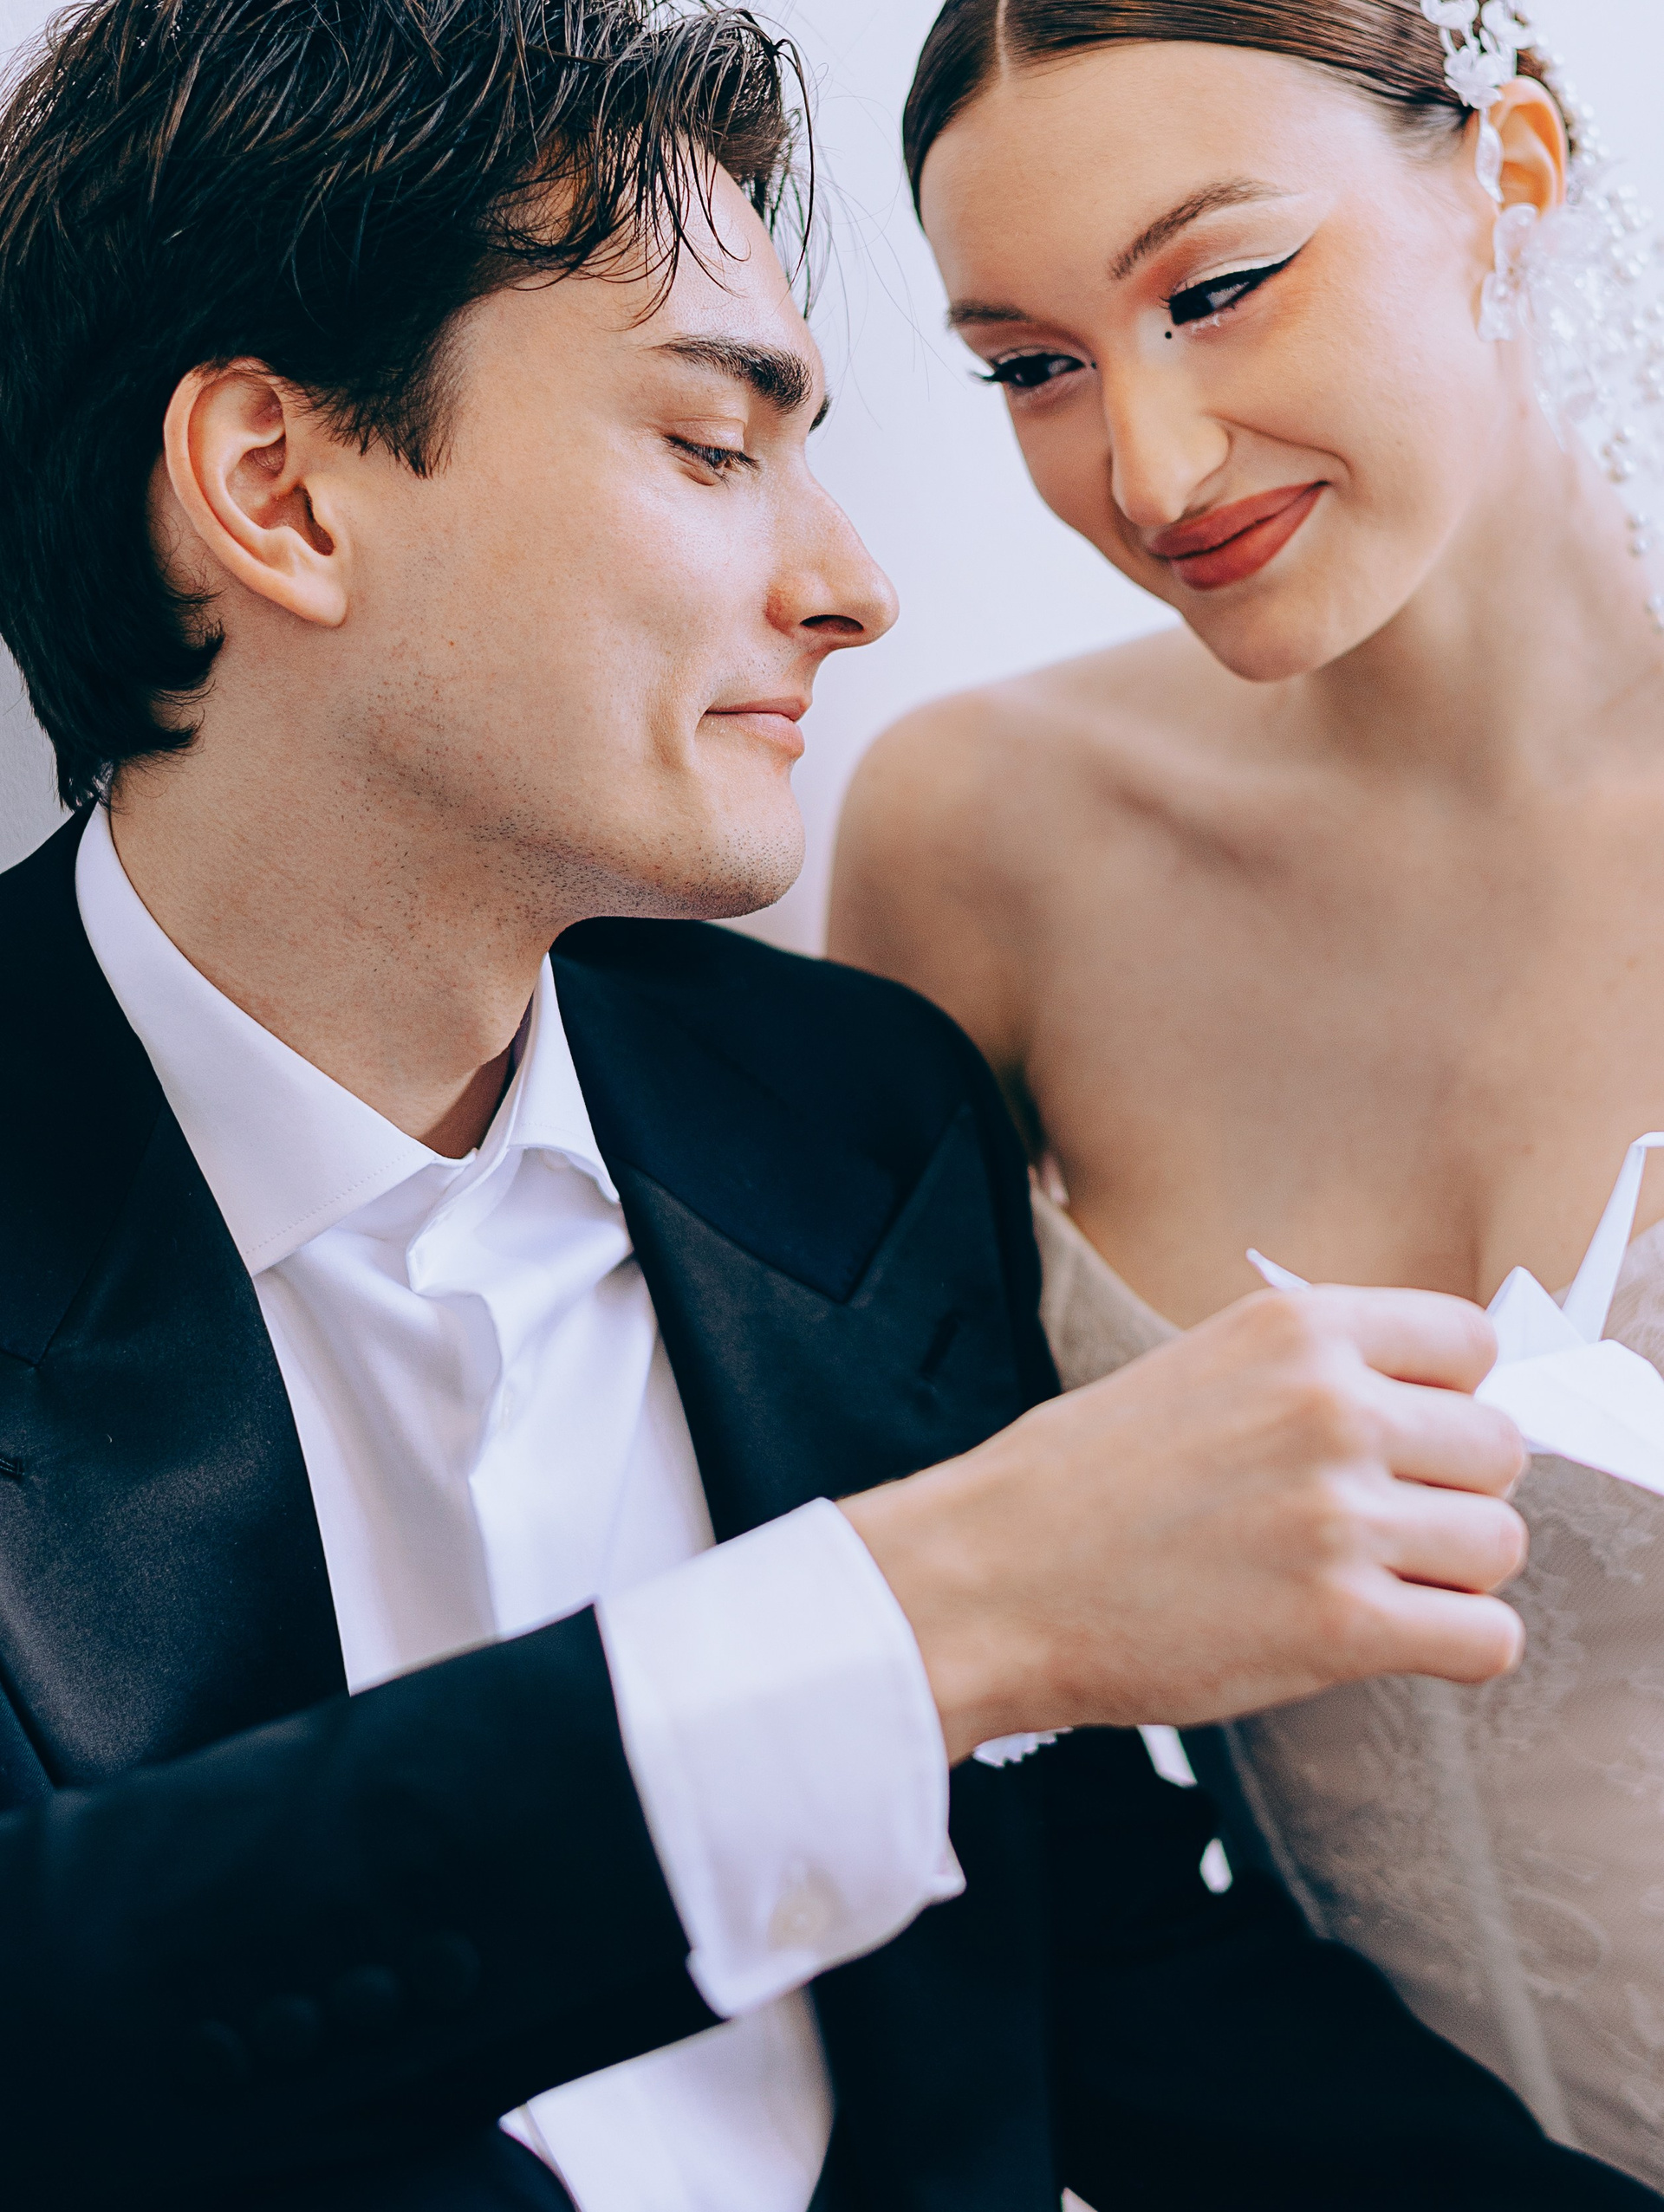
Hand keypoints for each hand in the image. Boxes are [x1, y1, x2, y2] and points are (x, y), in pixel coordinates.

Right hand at [841, 1287, 1527, 1763]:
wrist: (987, 1581)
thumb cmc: (1078, 1484)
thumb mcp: (1197, 1369)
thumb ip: (1313, 1374)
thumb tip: (1435, 1409)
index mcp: (1296, 1330)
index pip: (1471, 1342)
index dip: (1448, 1397)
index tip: (1407, 1437)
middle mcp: (1330, 1407)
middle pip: (1498, 1448)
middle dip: (1451, 1492)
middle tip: (1376, 1526)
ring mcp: (1339, 1516)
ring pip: (1499, 1545)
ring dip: (1450, 1576)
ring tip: (1366, 1584)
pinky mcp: (1341, 1624)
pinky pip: (1487, 1638)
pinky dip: (1453, 1648)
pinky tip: (1386, 1640)